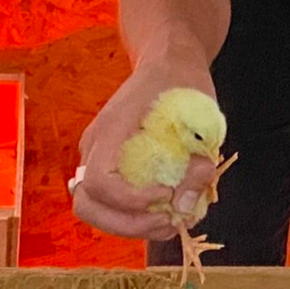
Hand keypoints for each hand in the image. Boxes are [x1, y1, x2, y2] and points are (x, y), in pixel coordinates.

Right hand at [71, 50, 218, 241]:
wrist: (168, 62)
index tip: (166, 194)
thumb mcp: (203, 116)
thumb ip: (198, 160)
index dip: (130, 200)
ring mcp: (98, 156)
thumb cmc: (184, 83)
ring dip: (130, 226)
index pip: (99, 182)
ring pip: (95, 209)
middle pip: (86, 205)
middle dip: (126, 225)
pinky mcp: (109, 165)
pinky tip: (166, 213)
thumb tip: (187, 204)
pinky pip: (109, 202)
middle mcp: (96, 145)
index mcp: (111, 128)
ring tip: (169, 223)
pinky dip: (133, 217)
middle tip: (166, 222)